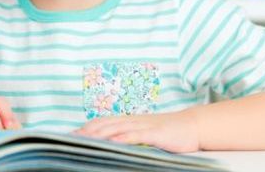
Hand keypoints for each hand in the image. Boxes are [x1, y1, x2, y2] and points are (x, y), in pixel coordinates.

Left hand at [74, 110, 199, 152]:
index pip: (102, 122)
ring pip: (117, 128)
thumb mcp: (144, 132)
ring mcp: (144, 125)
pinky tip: (114, 142)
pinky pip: (137, 135)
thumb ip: (128, 136)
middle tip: (71, 139)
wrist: (192, 126)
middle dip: (87, 131)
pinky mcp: (156, 133)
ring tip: (85, 140)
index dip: (86, 128)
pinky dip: (124, 138)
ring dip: (100, 134)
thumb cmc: (167, 133)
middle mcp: (133, 120)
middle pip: (105, 124)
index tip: (71, 135)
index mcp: (128, 120)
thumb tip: (110, 144)